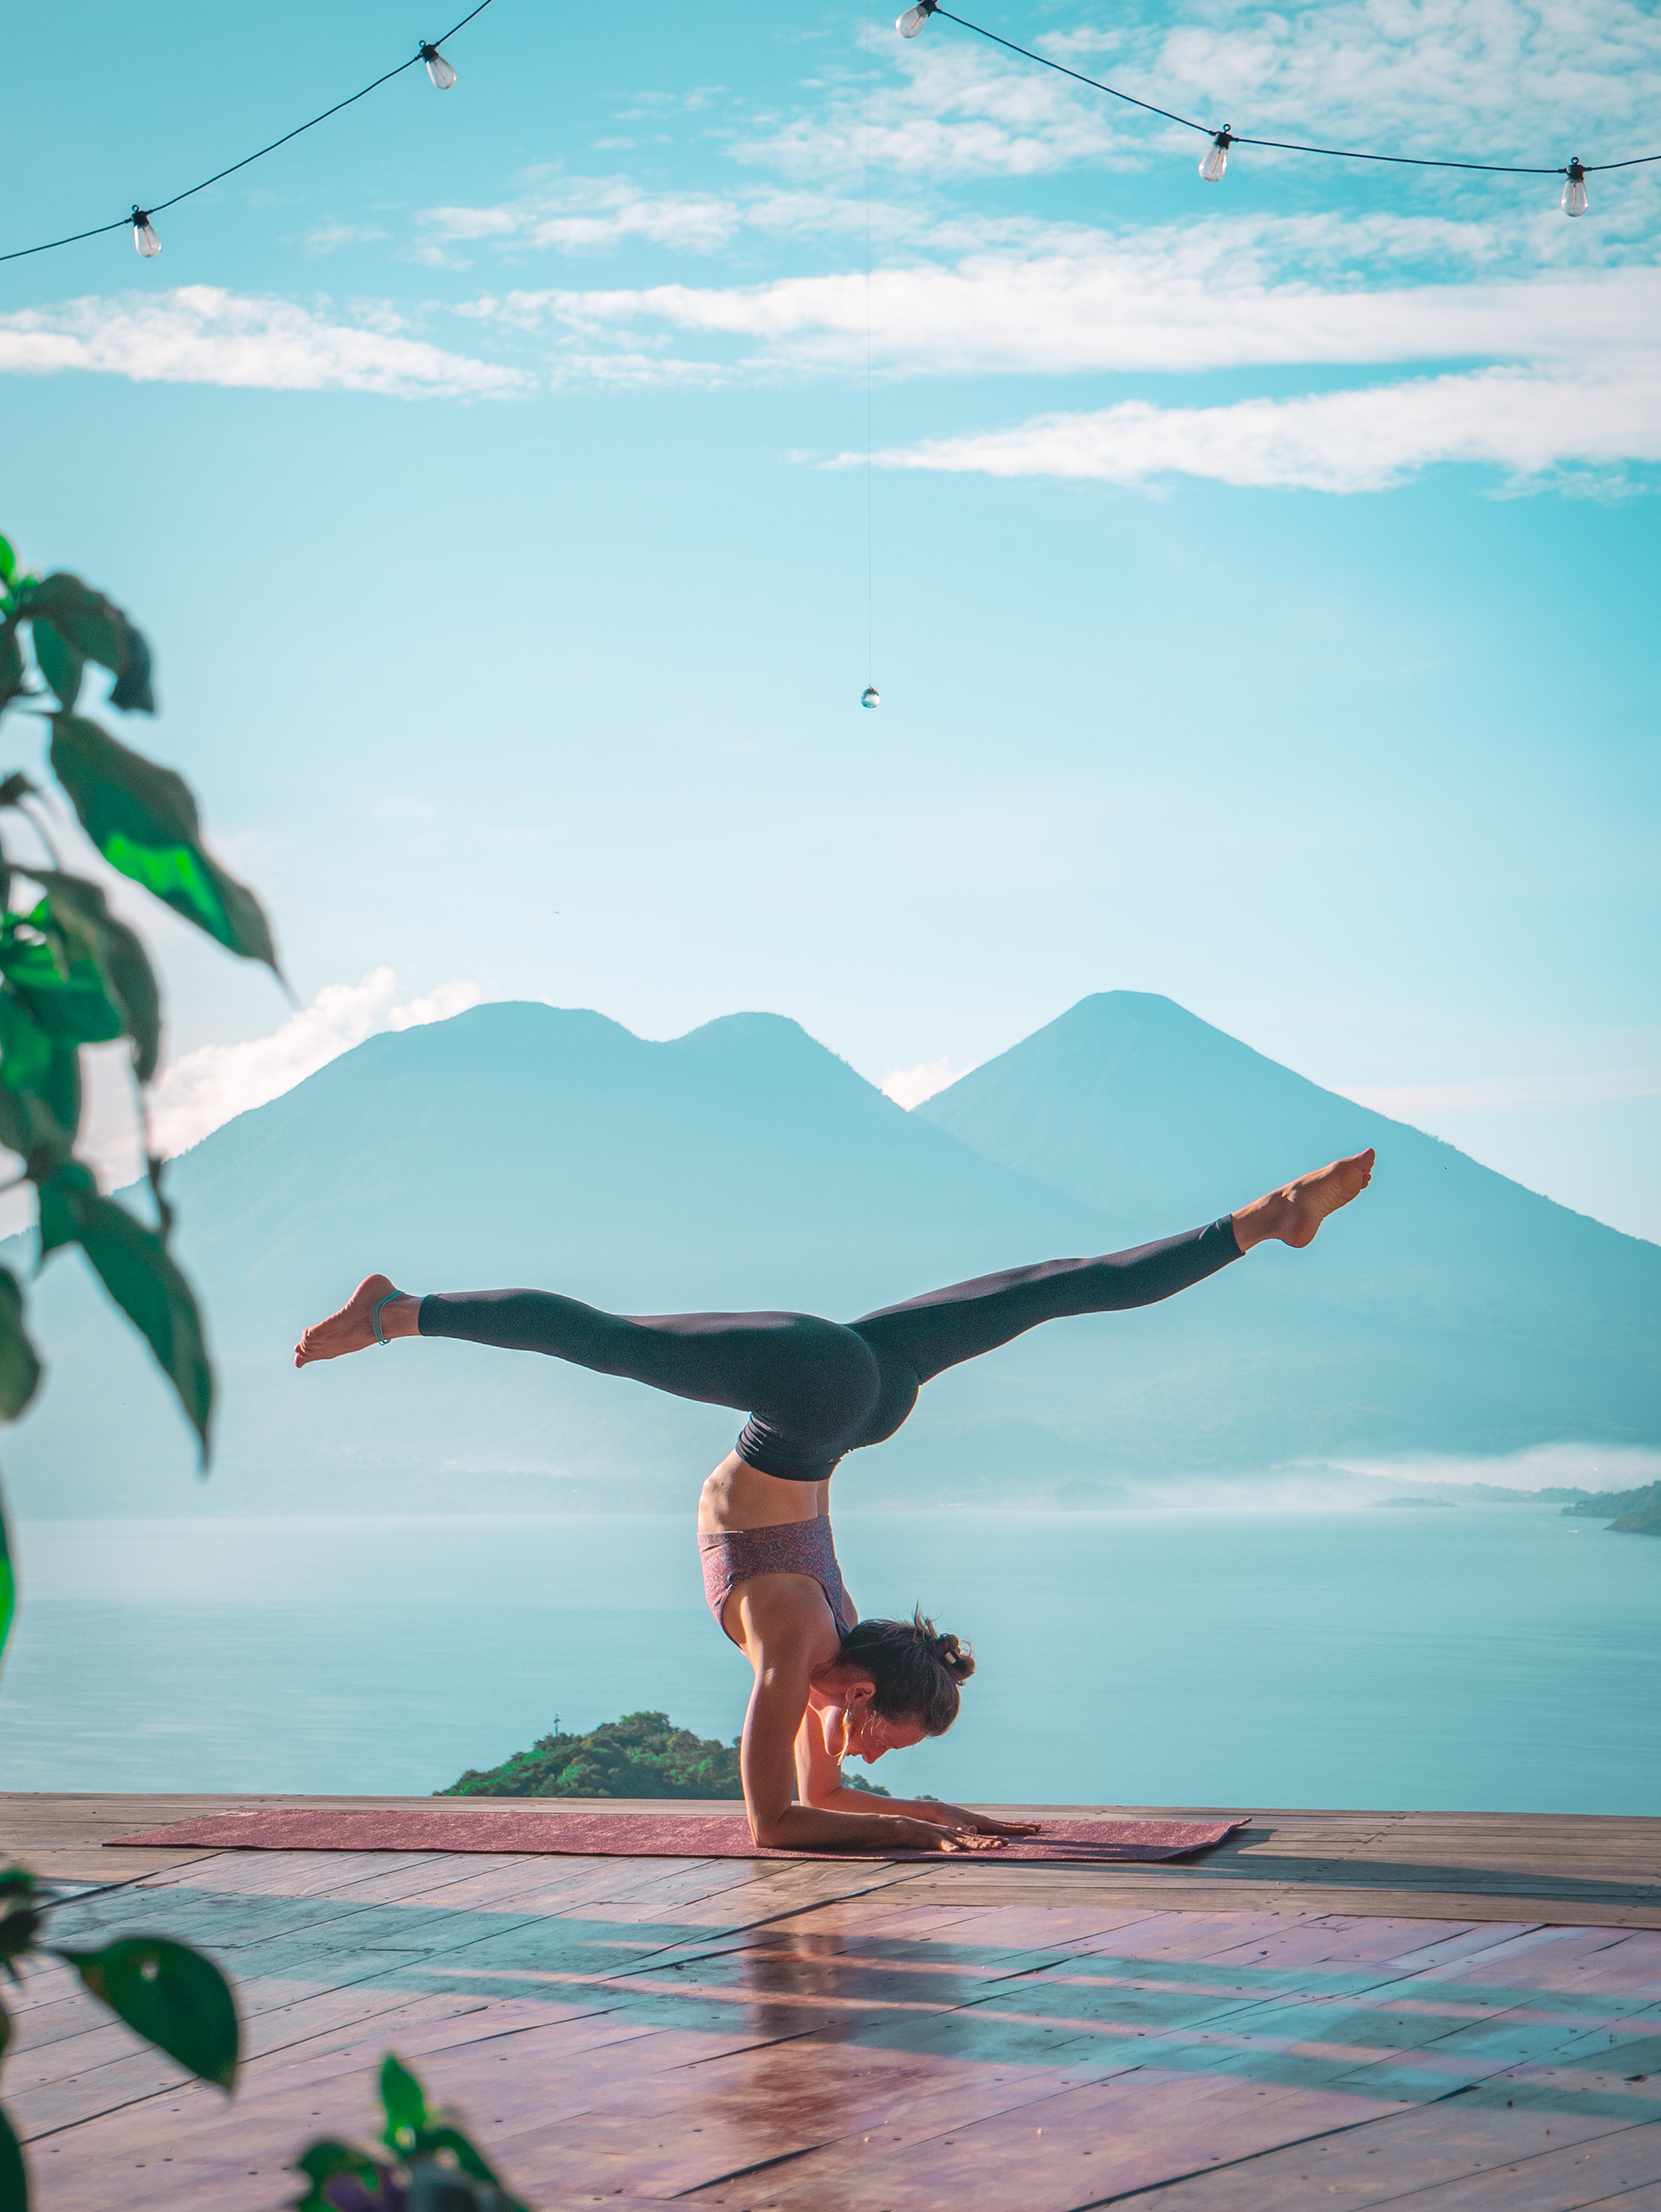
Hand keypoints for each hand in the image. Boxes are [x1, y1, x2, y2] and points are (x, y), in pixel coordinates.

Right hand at [891, 1817, 1009, 1852]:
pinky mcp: (936, 1839)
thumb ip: (959, 1844)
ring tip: (986, 1847)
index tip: (1007, 1843)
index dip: (993, 1840)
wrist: (911, 1828)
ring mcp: (947, 1836)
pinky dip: (950, 1848)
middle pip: (975, 1839)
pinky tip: (955, 1851)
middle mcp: (956, 1835)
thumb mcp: (947, 1841)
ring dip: (975, 1844)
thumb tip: (969, 1847)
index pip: (980, 1838)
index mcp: (960, 1836)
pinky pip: (944, 1845)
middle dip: (989, 1842)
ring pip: (963, 1841)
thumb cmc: (930, 1837)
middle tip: (1003, 1845)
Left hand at [917, 1802, 1042, 1837]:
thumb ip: (961, 1828)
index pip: (1005, 1827)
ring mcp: (984, 1821)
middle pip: (1009, 1824)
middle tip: (1039, 1828)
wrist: (942, 1811)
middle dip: (1024, 1826)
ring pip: (1005, 1824)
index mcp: (983, 1822)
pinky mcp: (981, 1823)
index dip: (1018, 1829)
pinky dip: (1008, 1828)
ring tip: (1032, 1828)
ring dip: (1018, 1827)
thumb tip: (971, 1830)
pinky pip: (999, 1826)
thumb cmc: (947, 1820)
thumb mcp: (953, 1825)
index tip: (1032, 1830)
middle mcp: (986, 1820)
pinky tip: (1012, 1831)